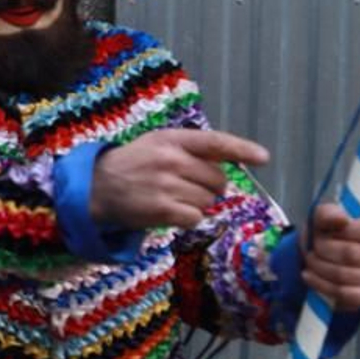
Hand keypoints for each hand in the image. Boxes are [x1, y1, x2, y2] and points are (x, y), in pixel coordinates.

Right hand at [90, 128, 270, 230]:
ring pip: (208, 201)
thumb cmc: (133, 164)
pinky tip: (170, 212)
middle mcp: (171, 160)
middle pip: (217, 179)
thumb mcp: (158, 144)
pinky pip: (196, 218)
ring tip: (171, 198)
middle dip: (209, 187)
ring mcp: (166, 185)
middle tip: (186, 186)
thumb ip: (192, 149)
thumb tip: (234, 162)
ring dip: (196, 204)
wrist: (95, 187)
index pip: (216, 142)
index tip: (263, 157)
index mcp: (172, 140)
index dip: (242, 149)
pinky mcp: (162, 210)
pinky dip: (188, 218)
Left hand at [304, 204, 359, 309]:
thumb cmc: (323, 236)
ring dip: (318, 268)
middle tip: (312, 249)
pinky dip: (322, 285)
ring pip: (345, 275)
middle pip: (352, 254)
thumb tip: (342, 218)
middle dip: (323, 251)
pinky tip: (311, 277)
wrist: (315, 260)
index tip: (327, 231)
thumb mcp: (319, 219)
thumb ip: (328, 213)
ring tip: (310, 262)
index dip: (345, 231)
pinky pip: (346, 294)